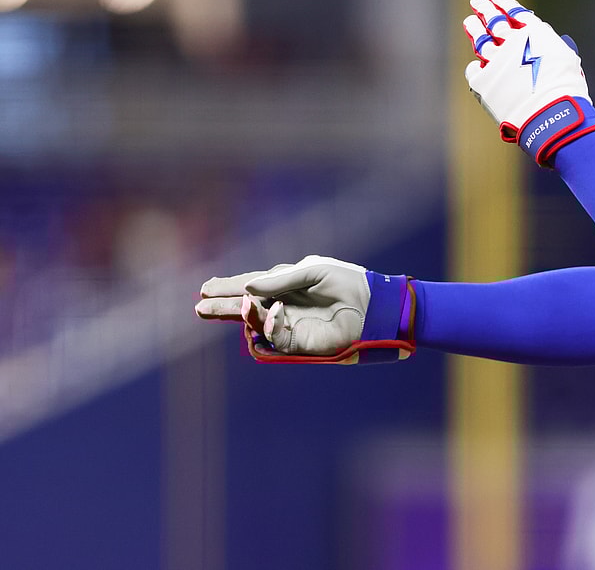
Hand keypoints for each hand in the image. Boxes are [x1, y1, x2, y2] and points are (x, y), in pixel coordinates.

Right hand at [195, 255, 414, 363]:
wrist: (373, 304)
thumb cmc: (346, 282)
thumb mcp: (312, 271)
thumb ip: (280, 279)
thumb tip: (248, 288)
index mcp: (285, 285)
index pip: (251, 286)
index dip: (228, 287)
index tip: (206, 287)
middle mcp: (283, 305)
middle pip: (245, 308)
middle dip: (222, 307)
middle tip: (200, 307)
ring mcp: (289, 325)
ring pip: (255, 326)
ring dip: (243, 317)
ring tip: (234, 306)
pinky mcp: (299, 343)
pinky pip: (275, 338)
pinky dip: (270, 326)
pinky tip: (273, 312)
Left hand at [463, 0, 594, 165]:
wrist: (551, 116)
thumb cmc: (567, 91)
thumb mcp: (569, 61)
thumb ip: (554, 48)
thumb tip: (554, 43)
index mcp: (535, 34)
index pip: (516, 12)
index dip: (505, 5)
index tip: (497, 0)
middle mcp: (512, 43)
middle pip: (494, 20)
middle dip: (485, 8)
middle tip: (477, 1)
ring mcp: (494, 61)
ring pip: (480, 40)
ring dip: (474, 29)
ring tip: (470, 22)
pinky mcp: (482, 81)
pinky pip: (474, 70)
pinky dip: (475, 67)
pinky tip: (475, 65)